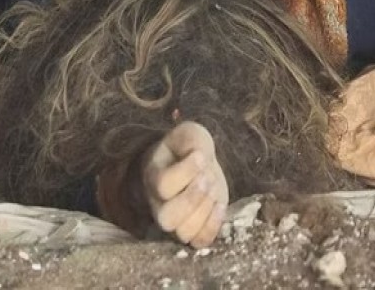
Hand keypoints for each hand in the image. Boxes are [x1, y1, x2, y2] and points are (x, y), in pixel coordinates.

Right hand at [140, 121, 228, 246]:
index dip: (186, 171)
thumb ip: (190, 138)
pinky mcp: (195, 227)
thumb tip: (197, 154)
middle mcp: (160, 204)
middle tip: (207, 178)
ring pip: (184, 233)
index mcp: (154, 177)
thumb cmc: (188, 148)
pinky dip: (213, 225)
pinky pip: (200, 241)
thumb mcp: (188, 134)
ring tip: (213, 190)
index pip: (163, 184)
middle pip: (167, 219)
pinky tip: (220, 204)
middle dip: (193, 198)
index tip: (201, 156)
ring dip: (205, 210)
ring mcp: (177, 220)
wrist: (196, 162)